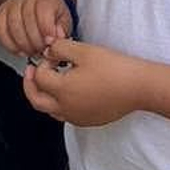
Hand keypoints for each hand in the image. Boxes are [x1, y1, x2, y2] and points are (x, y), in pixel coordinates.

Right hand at [0, 0, 70, 59]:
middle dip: (35, 40)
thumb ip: (62, 29)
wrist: (46, 10)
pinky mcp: (1, 13)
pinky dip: (9, 44)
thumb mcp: (65, 22)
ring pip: (13, 25)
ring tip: (33, 50)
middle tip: (42, 50)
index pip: (43, 9)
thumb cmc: (55, 16)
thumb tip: (56, 36)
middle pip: (27, 18)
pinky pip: (0, 30)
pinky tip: (20, 49)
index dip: (46, 28)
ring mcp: (12, 3)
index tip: (50, 42)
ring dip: (23, 44)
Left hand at [22, 39, 141, 127]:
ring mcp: (77, 117)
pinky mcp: (88, 121)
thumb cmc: (114, 68)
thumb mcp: (84, 51)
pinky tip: (69, 91)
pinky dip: (59, 103)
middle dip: (29, 85)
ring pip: (50, 110)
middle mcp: (66, 108)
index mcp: (62, 91)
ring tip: (50, 80)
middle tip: (30, 71)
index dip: (43, 62)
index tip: (54, 54)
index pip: (39, 77)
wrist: (139, 87)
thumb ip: (60, 48)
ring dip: (44, 95)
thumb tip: (47, 50)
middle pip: (36, 100)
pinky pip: (65, 115)